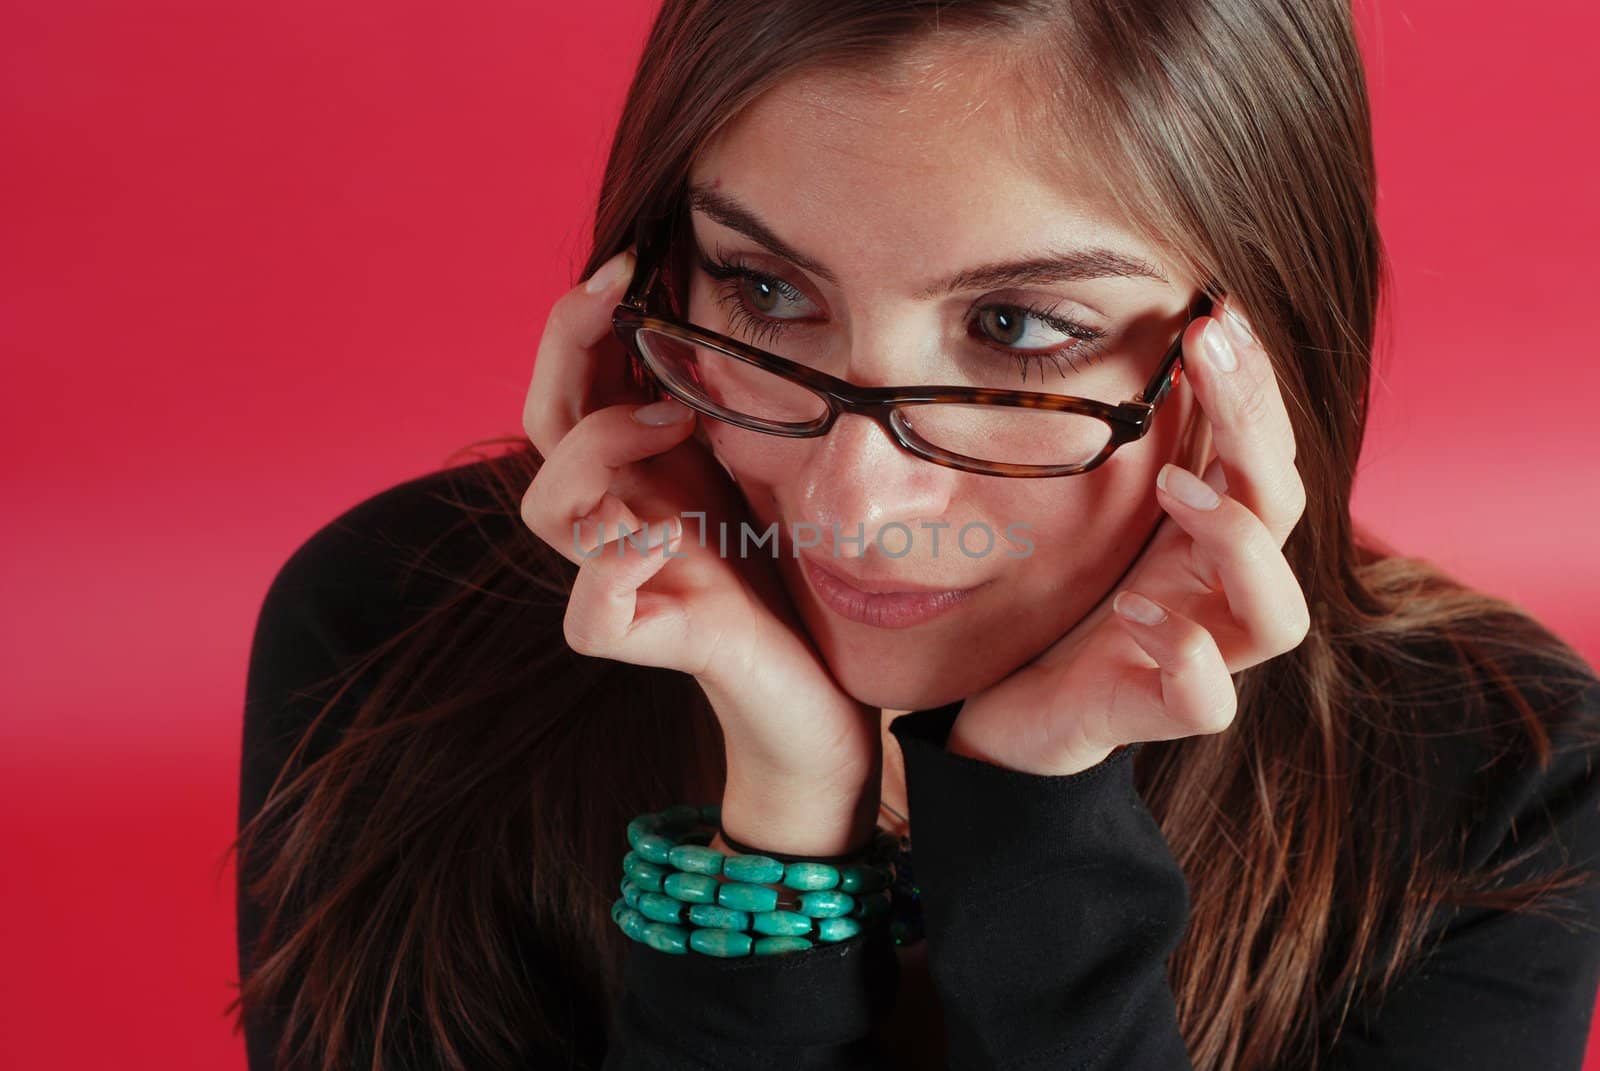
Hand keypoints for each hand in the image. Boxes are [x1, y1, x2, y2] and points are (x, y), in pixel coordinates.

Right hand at [519, 249, 880, 850]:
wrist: (816, 691)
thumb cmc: (788, 573)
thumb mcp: (757, 462)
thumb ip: (718, 399)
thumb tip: (714, 295)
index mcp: (638, 472)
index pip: (571, 386)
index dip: (579, 321)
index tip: (631, 261)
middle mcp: (616, 519)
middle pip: (542, 428)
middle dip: (568, 351)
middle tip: (620, 297)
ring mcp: (625, 581)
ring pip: (546, 511)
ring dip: (597, 449)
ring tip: (671, 424)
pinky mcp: (649, 641)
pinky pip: (589, 616)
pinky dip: (614, 570)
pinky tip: (666, 536)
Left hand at [949, 298, 1311, 775]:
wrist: (1013, 707)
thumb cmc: (1062, 601)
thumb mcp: (1092, 511)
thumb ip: (1125, 448)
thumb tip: (1129, 338)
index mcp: (1210, 535)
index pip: (1263, 451)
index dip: (1255, 385)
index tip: (1219, 312)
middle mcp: (1222, 592)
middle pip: (1285, 507)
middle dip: (1255, 424)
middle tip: (1207, 348)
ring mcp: (1203, 658)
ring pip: (1279, 616)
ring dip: (1238, 542)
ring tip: (1171, 487)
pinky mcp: (1160, 715)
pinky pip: (1207, 701)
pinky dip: (1181, 652)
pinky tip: (1131, 610)